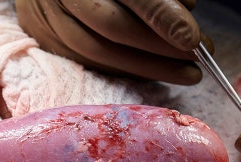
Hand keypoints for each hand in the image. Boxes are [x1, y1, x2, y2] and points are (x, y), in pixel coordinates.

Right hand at [15, 0, 211, 84]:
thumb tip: (188, 9)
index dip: (162, 16)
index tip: (194, 39)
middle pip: (112, 26)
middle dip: (158, 47)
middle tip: (196, 59)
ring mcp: (48, 15)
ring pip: (98, 50)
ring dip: (146, 66)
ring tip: (186, 72)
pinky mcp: (44, 36)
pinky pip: (87, 61)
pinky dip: (124, 69)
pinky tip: (153, 70)